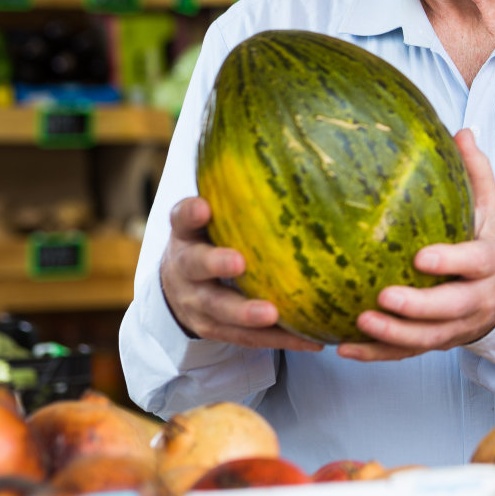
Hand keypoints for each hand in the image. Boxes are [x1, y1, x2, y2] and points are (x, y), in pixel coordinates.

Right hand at [159, 197, 322, 351]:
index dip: (191, 213)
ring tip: (273, 314)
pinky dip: (281, 339)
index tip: (203, 206)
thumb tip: (293, 156)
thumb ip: (236, 196)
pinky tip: (314, 340)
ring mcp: (198, 305)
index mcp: (185, 235)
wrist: (180, 288)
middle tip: (239, 263)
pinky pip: (249, 339)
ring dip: (247, 315)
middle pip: (196, 268)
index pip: (182, 218)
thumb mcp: (212, 219)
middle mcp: (186, 270)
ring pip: (220, 312)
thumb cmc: (211, 240)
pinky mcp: (216, 331)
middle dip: (216, 265)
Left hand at [339, 129, 494, 362]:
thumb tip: (462, 131)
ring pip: (430, 338)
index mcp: (491, 262)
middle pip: (451, 308)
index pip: (474, 262)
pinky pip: (409, 354)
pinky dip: (379, 354)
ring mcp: (460, 325)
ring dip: (395, 336)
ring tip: (360, 323)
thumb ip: (476, 172)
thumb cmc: (492, 241)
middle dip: (419, 307)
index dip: (451, 261)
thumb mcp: (492, 207)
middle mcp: (479, 298)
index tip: (421, 258)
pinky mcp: (441, 342)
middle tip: (384, 296)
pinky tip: (346, 349)